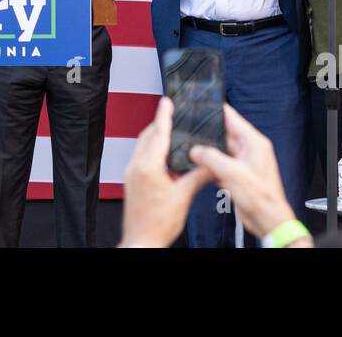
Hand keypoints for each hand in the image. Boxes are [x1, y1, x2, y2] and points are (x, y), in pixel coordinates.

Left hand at [119, 97, 214, 246]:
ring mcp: (131, 173)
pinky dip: (152, 149)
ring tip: (170, 132)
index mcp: (148, 167)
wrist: (142, 241)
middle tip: (172, 114)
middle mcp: (136, 167)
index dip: (164, 115)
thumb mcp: (184, 197)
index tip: (167, 101)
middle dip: (160, 123)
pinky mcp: (131, 180)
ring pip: (143, 146)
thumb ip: (198, 176)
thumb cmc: (158, 224)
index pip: (158, 134)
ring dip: (155, 136)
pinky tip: (164, 156)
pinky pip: (140, 156)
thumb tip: (210, 164)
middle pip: (148, 136)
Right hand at [190, 104, 307, 242]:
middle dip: (209, 135)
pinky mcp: (238, 175)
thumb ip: (211, 157)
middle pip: (224, 135)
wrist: (267, 220)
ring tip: (194, 153)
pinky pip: (221, 165)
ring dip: (209, 154)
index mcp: (253, 142)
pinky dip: (212, 167)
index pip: (233, 118)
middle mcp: (249, 150)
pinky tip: (202, 170)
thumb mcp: (232, 173)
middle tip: (192, 134)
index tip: (203, 104)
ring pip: (221, 151)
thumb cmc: (261, 197)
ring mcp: (243, 163)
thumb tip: (196, 150)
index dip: (218, 110)